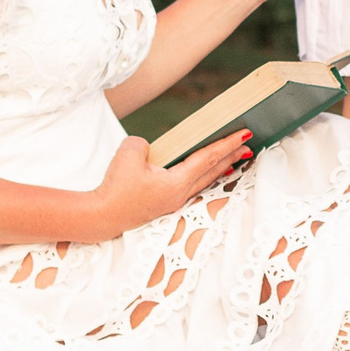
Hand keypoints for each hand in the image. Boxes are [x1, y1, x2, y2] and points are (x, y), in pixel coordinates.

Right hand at [88, 133, 251, 237]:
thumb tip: (152, 151)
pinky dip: (204, 177)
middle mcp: (180, 194)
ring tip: (234, 160)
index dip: (227, 144)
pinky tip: (204, 175)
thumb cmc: (116, 187)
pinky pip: (191, 187)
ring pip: (204, 181)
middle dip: (231, 156)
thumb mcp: (130, 152)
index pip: (208, 158)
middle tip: (248, 145)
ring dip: (220, 168)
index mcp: (176, 182)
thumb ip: (146, 145)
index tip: (245, 135)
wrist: (102, 215)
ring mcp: (172, 201)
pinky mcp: (163, 204)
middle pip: (212, 171)